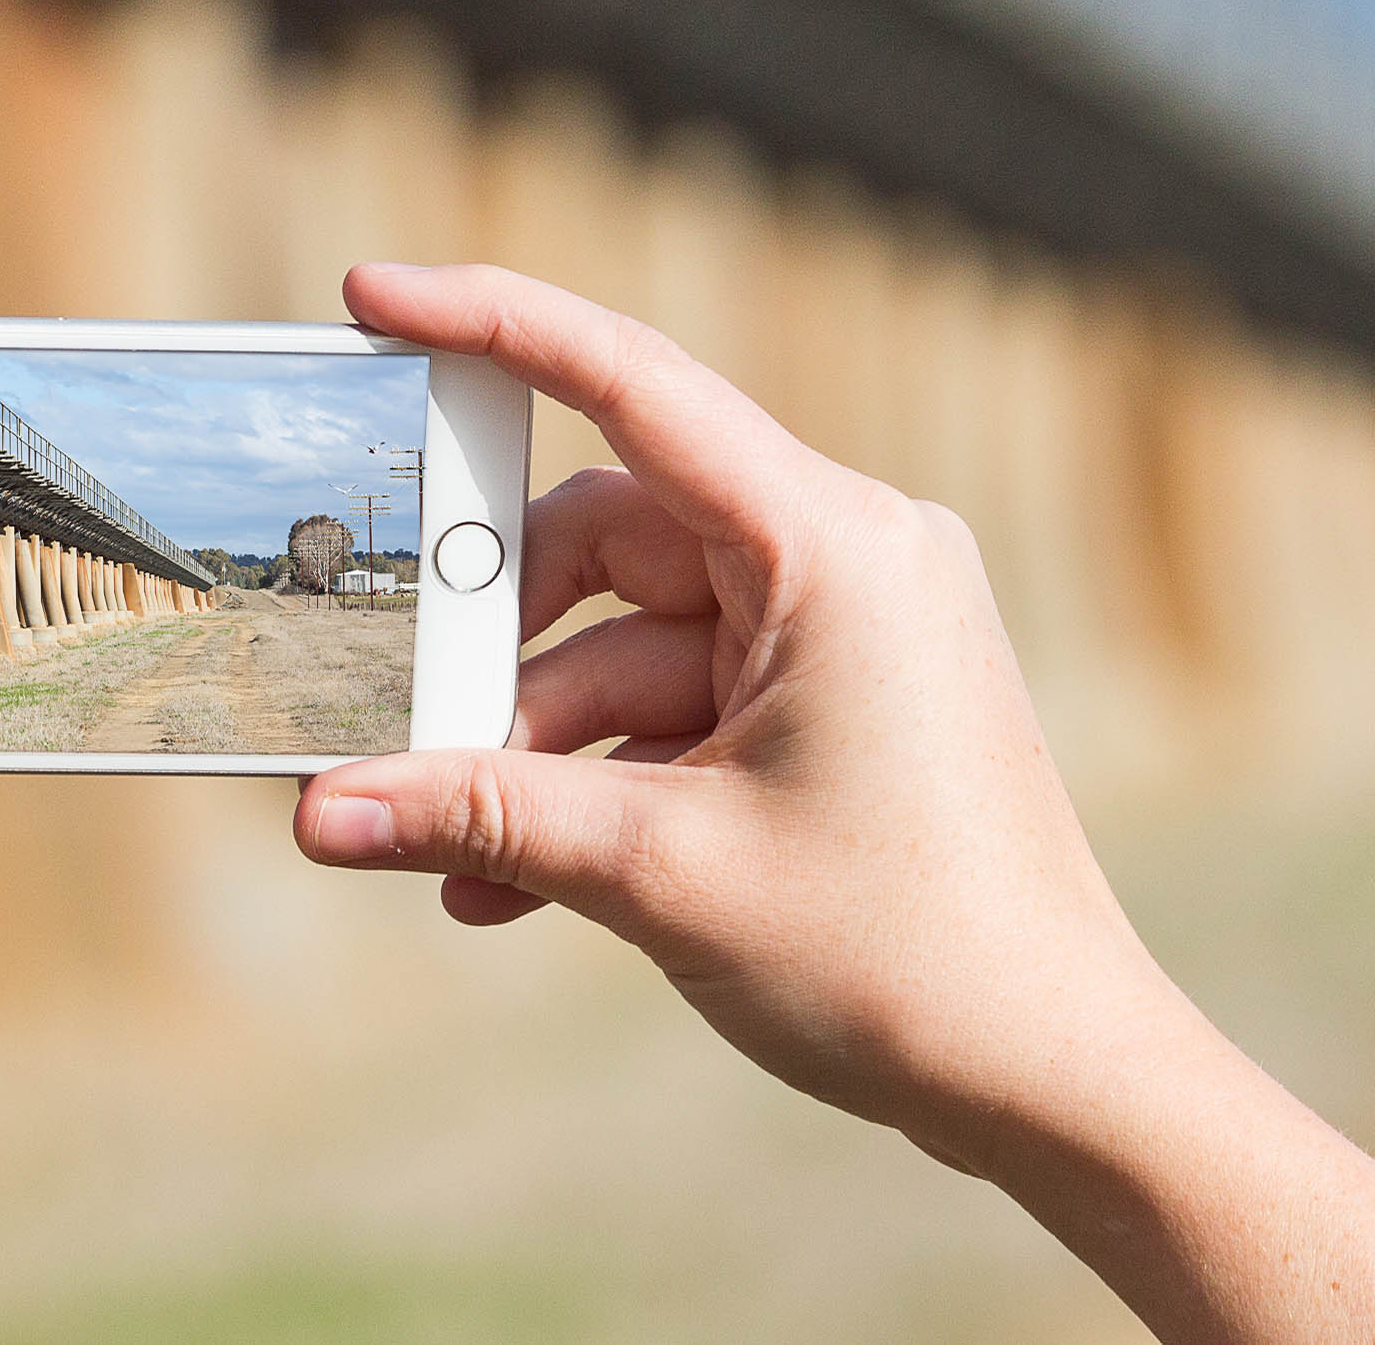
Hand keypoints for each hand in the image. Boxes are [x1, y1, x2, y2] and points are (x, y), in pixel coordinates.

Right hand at [299, 263, 1374, 1344]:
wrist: (1056, 1080)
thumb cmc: (903, 957)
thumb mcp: (660, 872)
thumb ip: (479, 815)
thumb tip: (318, 813)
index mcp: (833, 544)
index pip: (632, 384)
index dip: (492, 324)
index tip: (370, 294)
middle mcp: (848, 558)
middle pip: (609, 544)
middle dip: (496, 650)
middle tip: (395, 737)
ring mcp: (847, 635)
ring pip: (629, 643)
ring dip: (535, 747)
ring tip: (455, 865)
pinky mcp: (839, 707)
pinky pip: (681, 706)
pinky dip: (601, 781)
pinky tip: (507, 886)